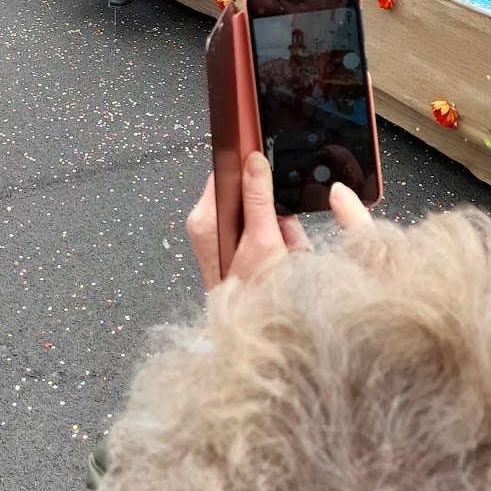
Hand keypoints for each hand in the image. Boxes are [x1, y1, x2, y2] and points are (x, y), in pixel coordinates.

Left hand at [186, 154, 374, 292]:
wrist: (256, 342)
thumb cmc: (254, 299)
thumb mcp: (263, 242)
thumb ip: (259, 198)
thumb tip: (253, 159)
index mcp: (206, 217)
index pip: (225, 167)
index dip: (248, 159)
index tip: (267, 148)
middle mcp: (207, 223)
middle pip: (244, 188)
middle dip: (271, 202)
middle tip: (282, 229)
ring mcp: (219, 235)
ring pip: (257, 208)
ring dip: (277, 222)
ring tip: (283, 251)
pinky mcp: (234, 247)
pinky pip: (261, 227)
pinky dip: (276, 236)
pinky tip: (282, 259)